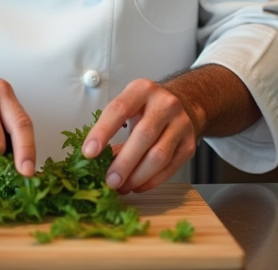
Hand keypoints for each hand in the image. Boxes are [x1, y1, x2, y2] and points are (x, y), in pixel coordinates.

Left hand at [81, 79, 196, 193]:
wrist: (185, 103)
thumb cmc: (148, 107)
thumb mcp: (130, 104)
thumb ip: (113, 126)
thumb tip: (95, 159)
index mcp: (142, 90)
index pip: (119, 109)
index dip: (102, 132)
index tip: (89, 153)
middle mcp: (165, 104)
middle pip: (143, 136)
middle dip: (124, 163)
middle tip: (109, 181)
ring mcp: (181, 124)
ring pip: (159, 156)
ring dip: (138, 176)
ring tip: (122, 186)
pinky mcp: (189, 144)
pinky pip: (170, 167)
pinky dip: (152, 181)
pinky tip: (138, 185)